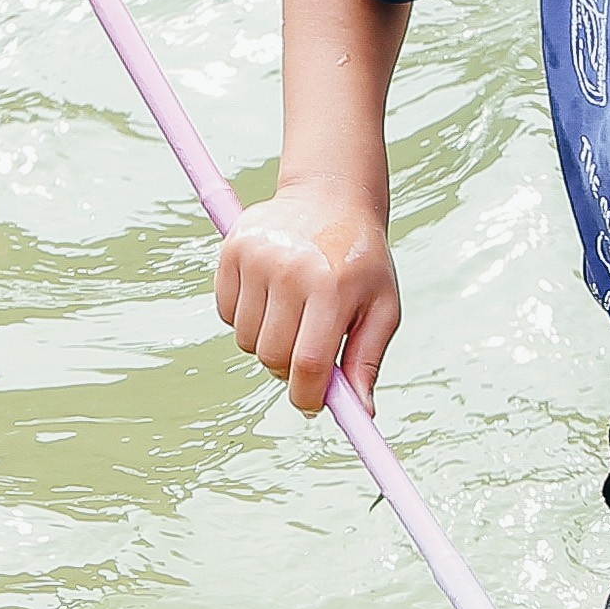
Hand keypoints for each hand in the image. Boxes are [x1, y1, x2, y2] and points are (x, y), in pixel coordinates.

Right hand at [215, 189, 397, 412]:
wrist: (332, 196)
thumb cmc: (361, 261)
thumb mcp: (382, 307)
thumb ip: (368, 361)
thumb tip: (361, 413)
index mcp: (332, 287)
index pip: (308, 363)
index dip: (308, 396)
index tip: (313, 404)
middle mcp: (289, 270)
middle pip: (272, 356)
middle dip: (288, 370)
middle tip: (307, 355)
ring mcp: (256, 258)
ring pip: (247, 339)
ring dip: (268, 342)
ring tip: (293, 316)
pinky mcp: (231, 250)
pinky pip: (227, 312)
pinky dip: (247, 317)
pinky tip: (271, 295)